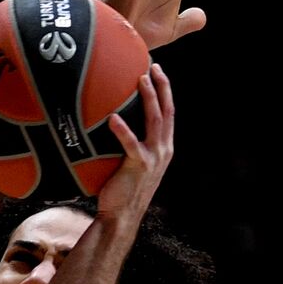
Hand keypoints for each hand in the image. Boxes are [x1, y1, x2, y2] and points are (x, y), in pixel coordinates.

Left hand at [99, 64, 174, 216]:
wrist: (122, 216)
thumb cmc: (124, 189)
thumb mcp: (136, 164)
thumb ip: (134, 144)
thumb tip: (115, 121)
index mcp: (164, 148)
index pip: (169, 114)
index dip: (166, 91)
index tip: (158, 71)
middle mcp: (163, 150)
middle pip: (167, 111)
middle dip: (162, 87)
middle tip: (152, 67)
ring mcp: (153, 158)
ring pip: (155, 121)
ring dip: (149, 98)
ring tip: (140, 80)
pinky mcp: (139, 166)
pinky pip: (131, 143)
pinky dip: (122, 129)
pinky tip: (112, 118)